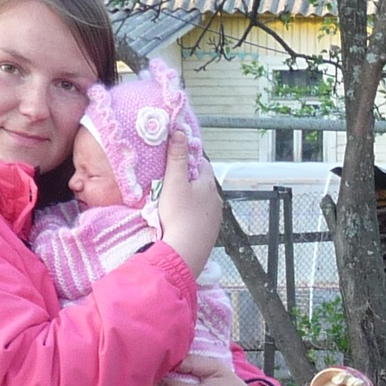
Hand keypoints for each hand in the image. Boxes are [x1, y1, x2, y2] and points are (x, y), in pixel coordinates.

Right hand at [154, 129, 221, 263]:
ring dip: (189, 199)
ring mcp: (214, 219)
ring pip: (201, 202)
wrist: (184, 253)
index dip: (188, 159)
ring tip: (171, 203)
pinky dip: (190, 216)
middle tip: (168, 182)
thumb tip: (180, 132)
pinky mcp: (209, 234)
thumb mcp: (174, 182)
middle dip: (187, 180)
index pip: (202, 163)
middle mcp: (216, 201)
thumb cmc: (178, 216)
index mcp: (209, 185)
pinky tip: (178, 220)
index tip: (175, 160)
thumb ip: (177, 157)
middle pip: (201, 183)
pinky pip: (199, 218)